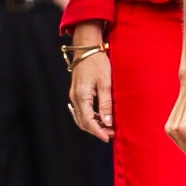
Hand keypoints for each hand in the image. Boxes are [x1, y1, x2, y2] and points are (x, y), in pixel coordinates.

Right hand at [67, 27, 113, 141]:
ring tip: (107, 127)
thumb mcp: (105, 83)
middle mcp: (75, 98)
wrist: (87, 48)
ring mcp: (74, 95)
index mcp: (82, 96)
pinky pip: (81, 110)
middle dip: (96, 130)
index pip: (88, 121)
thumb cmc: (97, 62)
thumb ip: (106, 103)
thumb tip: (108, 122)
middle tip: (111, 134)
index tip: (108, 138)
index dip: (98, 132)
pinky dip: (90, 116)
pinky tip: (101, 116)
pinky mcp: (77, 92)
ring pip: (81, 117)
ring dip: (93, 124)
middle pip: (83, 122)